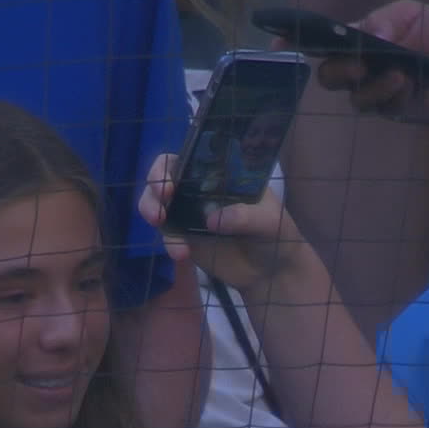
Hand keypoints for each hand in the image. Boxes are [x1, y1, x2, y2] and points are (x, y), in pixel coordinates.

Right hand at [136, 154, 316, 293]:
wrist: (272, 273)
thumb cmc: (278, 236)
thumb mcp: (271, 222)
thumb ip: (246, 216)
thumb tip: (212, 219)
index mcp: (224, 173)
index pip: (195, 154)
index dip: (178, 160)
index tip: (174, 176)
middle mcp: (203, 187)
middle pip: (168, 173)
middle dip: (157, 182)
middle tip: (161, 199)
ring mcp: (190, 211)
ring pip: (158, 202)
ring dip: (150, 208)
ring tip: (158, 222)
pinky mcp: (185, 236)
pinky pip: (167, 234)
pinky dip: (169, 241)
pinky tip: (181, 254)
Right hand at [274, 0, 428, 126]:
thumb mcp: (410, 15)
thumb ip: (385, 21)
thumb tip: (370, 35)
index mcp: (356, 40)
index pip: (319, 42)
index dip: (295, 42)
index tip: (277, 42)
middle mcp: (359, 68)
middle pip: (328, 78)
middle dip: (338, 71)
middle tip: (359, 65)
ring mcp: (375, 93)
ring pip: (356, 99)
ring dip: (374, 87)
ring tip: (398, 75)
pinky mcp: (395, 111)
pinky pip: (385, 108)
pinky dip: (397, 94)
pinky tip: (411, 84)